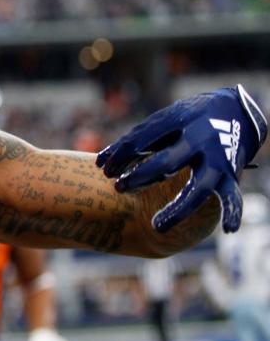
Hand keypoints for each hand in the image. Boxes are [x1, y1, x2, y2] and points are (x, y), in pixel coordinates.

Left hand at [96, 85, 266, 232]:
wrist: (239, 110)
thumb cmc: (187, 120)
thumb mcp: (164, 121)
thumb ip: (137, 140)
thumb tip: (101, 162)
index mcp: (177, 120)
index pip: (142, 139)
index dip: (120, 154)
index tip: (102, 168)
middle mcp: (199, 138)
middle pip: (166, 163)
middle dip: (140, 178)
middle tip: (117, 188)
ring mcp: (217, 158)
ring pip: (199, 188)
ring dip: (178, 208)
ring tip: (156, 226)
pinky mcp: (231, 173)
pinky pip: (233, 196)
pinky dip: (233, 212)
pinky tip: (228, 230)